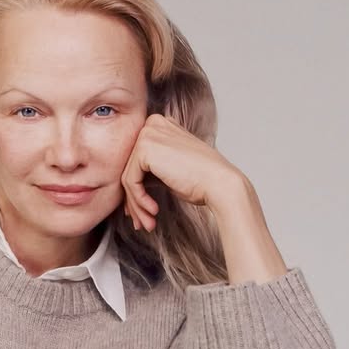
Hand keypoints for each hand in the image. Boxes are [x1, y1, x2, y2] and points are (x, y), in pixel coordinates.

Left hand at [121, 113, 248, 231]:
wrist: (220, 183)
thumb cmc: (201, 180)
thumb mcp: (170, 169)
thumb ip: (150, 171)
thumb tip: (129, 192)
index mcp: (160, 126)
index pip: (137, 162)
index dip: (137, 191)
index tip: (143, 212)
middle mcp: (152, 125)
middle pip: (130, 170)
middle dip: (135, 201)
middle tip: (142, 223)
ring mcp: (148, 134)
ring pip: (128, 178)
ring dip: (137, 206)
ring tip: (147, 223)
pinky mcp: (145, 148)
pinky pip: (130, 182)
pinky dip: (139, 201)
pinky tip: (153, 211)